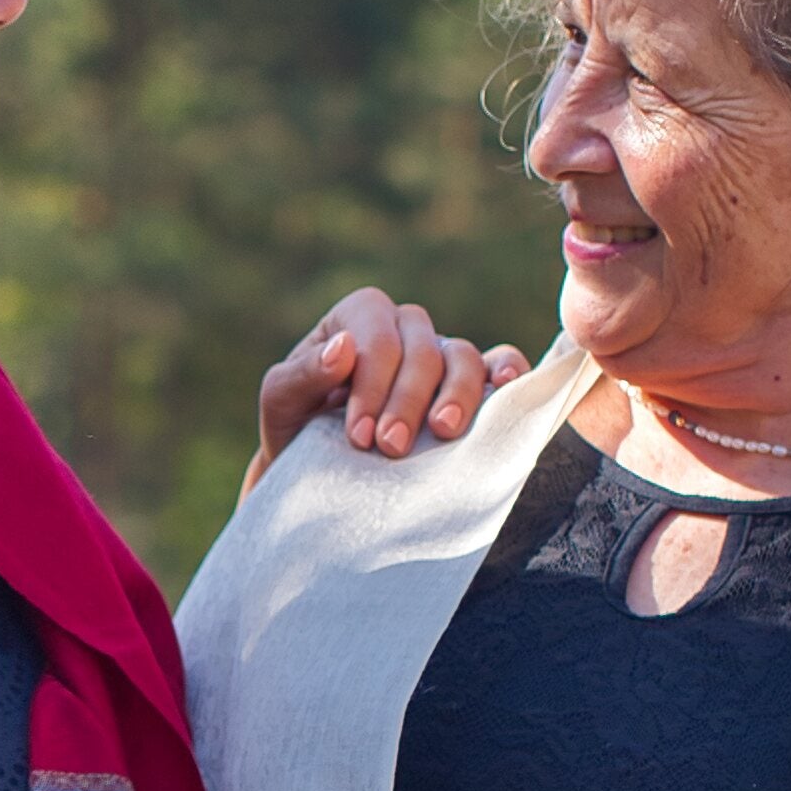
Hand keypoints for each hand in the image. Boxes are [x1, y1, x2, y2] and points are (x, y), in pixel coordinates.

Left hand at [250, 289, 514, 488]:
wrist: (320, 472)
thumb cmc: (296, 429)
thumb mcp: (281, 403)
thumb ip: (302, 374)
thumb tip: (343, 348)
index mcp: (357, 318)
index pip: (376, 332)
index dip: (372, 382)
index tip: (359, 435)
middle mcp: (404, 329)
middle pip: (422, 349)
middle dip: (406, 400)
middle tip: (389, 448)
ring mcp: (441, 354)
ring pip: (463, 357)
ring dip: (456, 395)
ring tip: (443, 433)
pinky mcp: (471, 383)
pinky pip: (500, 363)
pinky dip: (509, 369)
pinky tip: (508, 386)